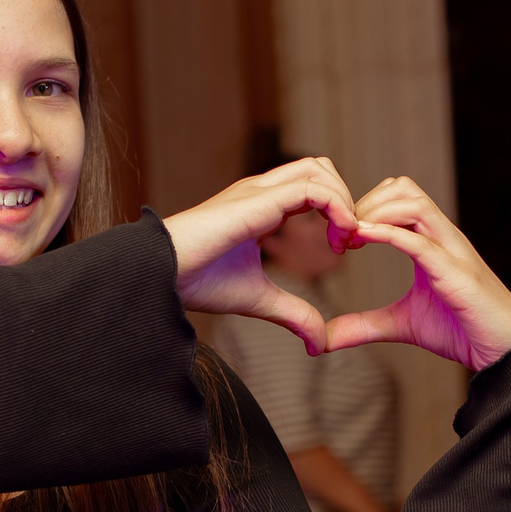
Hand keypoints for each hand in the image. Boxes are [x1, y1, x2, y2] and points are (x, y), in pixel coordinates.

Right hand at [163, 157, 361, 353]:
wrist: (160, 276)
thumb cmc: (197, 282)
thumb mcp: (258, 300)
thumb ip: (293, 314)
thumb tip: (320, 343)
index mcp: (262, 206)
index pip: (313, 187)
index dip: (338, 211)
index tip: (345, 248)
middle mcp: (262, 190)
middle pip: (320, 168)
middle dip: (345, 198)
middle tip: (350, 241)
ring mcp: (258, 190)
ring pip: (318, 169)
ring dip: (344, 200)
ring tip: (345, 239)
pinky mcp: (257, 200)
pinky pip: (311, 188)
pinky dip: (336, 207)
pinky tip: (339, 238)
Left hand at [324, 179, 510, 370]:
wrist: (505, 354)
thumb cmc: (462, 333)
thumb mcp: (402, 325)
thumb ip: (365, 325)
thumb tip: (324, 339)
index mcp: (431, 242)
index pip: (396, 197)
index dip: (363, 207)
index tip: (339, 236)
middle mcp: (443, 237)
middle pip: (402, 188)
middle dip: (365, 203)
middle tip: (340, 237)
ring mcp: (453, 251)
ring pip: (413, 202)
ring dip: (375, 212)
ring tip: (350, 240)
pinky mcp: (458, 273)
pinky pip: (420, 241)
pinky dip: (388, 234)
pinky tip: (362, 240)